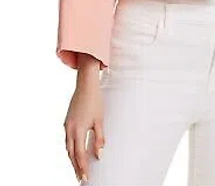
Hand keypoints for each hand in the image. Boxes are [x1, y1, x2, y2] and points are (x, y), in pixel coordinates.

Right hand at [64, 54, 103, 182]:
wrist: (86, 85)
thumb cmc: (95, 101)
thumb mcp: (100, 120)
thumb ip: (99, 138)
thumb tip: (99, 154)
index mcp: (77, 130)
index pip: (79, 154)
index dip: (82, 167)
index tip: (85, 178)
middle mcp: (69, 129)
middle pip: (71, 153)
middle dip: (75, 166)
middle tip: (80, 177)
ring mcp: (67, 125)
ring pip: (68, 147)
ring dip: (72, 158)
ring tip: (78, 167)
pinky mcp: (67, 121)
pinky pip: (67, 139)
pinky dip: (71, 148)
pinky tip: (75, 150)